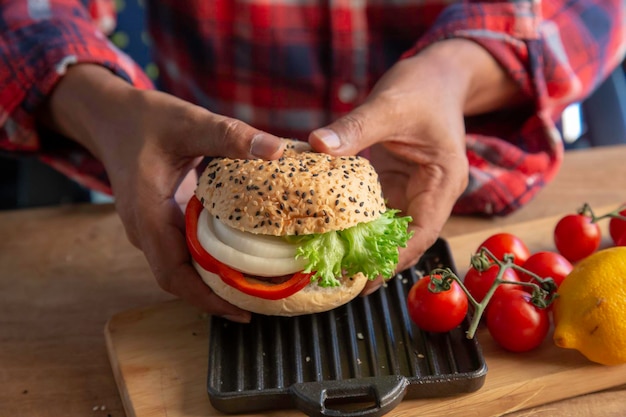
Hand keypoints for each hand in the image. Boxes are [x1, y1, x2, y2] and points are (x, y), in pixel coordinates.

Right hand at [40, 64, 285, 321]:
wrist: (111, 117)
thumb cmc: (144, 119)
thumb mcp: (187, 122)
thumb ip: (229, 135)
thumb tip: (276, 151)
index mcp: (147, 214)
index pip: (173, 274)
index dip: (205, 298)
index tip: (241, 312)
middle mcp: (147, 230)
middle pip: (182, 280)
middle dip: (219, 296)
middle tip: (264, 302)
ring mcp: (153, 228)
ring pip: (184, 268)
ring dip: (217, 280)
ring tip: (260, 286)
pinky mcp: (163, 221)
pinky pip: (187, 250)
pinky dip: (212, 259)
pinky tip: (242, 256)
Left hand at [309, 39, 526, 294]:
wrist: (435, 75)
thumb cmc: (422, 88)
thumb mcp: (389, 105)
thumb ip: (356, 126)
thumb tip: (318, 146)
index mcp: (443, 180)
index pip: (423, 231)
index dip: (396, 256)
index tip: (367, 276)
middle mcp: (431, 193)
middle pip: (407, 239)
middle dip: (379, 262)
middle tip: (344, 281)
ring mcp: (413, 191)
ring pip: (392, 230)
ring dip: (367, 249)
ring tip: (336, 269)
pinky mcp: (395, 184)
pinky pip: (378, 212)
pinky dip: (359, 227)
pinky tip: (334, 238)